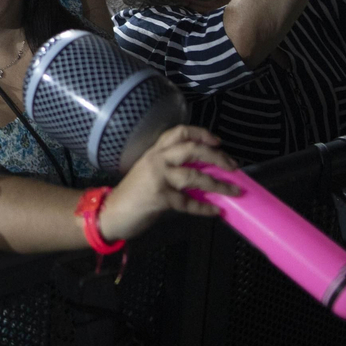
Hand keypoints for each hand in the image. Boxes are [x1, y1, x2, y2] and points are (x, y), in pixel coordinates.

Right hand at [99, 126, 243, 239]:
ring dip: (218, 184)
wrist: (110, 213)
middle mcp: (157, 160)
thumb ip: (171, 168)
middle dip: (217, 157)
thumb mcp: (149, 173)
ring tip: (235, 191)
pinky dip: (205, 208)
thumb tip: (203, 173)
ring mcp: (158, 178)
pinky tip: (216, 211)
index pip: (179, 132)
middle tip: (233, 166)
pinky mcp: (160, 198)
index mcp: (154, 152)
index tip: (218, 142)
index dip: (201, 134)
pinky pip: (188, 202)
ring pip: (194, 176)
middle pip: (192, 150)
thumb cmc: (132, 194)